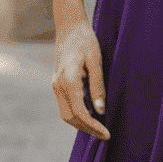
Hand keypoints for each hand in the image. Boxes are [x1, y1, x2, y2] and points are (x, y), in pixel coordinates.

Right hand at [52, 20, 109, 140]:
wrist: (69, 27)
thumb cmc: (85, 41)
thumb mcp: (96, 61)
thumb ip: (97, 86)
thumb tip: (100, 110)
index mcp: (68, 80)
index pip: (80, 112)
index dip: (93, 126)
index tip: (107, 133)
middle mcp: (58, 85)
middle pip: (70, 117)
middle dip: (87, 129)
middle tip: (105, 135)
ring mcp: (55, 85)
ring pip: (66, 114)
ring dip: (81, 124)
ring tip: (99, 128)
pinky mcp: (57, 83)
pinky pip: (65, 105)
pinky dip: (77, 114)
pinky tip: (91, 115)